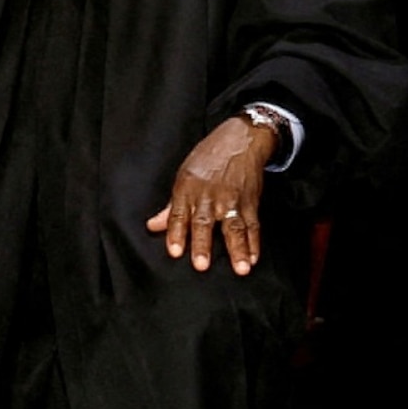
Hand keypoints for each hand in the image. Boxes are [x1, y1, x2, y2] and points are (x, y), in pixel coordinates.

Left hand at [149, 116, 276, 275]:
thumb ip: (172, 205)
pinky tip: (253, 258)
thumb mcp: (185, 174)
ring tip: (241, 268)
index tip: (174, 251)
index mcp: (188, 189)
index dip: (176, 233)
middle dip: (203, 244)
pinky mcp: (249, 202)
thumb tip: (154, 226)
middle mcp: (209, 196)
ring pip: (233, 227)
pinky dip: (254, 243)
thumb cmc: (209, 157)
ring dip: (238, 249)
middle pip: (204, 223)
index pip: (179, 214)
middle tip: (202, 265)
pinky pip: (252, 225)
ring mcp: (231, 200)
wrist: (241, 140)